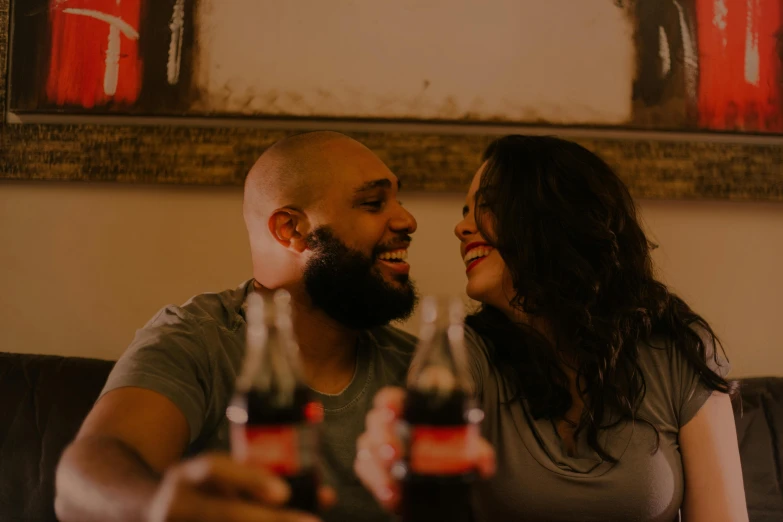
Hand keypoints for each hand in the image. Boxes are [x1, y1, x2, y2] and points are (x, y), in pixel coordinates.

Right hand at [147, 452, 335, 521]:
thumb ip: (260, 479)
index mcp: (187, 476)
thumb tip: (326, 497)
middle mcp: (176, 504)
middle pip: (223, 513)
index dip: (249, 478)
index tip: (283, 492)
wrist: (143, 511)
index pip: (214, 468)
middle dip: (268, 520)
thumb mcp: (218, 477)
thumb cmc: (200, 492)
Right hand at [354, 386, 495, 511]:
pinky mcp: (373, 469)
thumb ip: (477, 451)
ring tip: (393, 483)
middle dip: (383, 437)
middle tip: (395, 453)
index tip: (391, 410)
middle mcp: (389, 425)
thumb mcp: (466, 449)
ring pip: (367, 447)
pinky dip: (375, 483)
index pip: (392, 399)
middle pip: (375, 422)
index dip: (388, 401)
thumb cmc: (449, 454)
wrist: (441, 485)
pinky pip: (364, 470)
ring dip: (378, 465)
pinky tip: (391, 495)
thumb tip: (482, 461)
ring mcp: (378, 446)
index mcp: (409, 411)